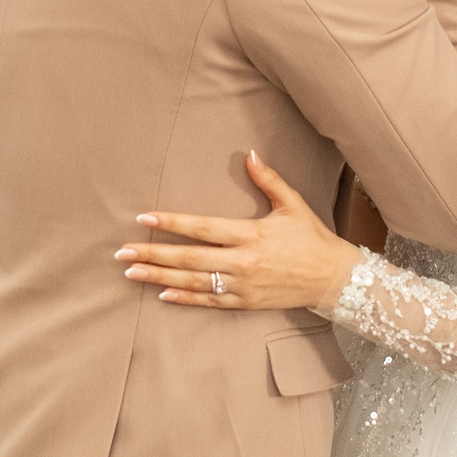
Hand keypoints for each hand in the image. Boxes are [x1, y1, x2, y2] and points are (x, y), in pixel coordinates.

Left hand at [115, 152, 363, 310]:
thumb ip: (268, 179)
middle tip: (122, 252)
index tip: (145, 219)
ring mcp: (243, 285)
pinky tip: (162, 295)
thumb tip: (249, 153)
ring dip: (160, 278)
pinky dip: (185, 298)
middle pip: (190, 258)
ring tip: (131, 273)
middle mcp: (243, 262)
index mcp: (252, 234)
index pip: (203, 228)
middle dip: (153, 254)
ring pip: (194, 281)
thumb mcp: (293, 205)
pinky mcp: (247, 303)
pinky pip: (210, 301)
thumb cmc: (312, 238)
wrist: (334, 278)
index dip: (173, 224)